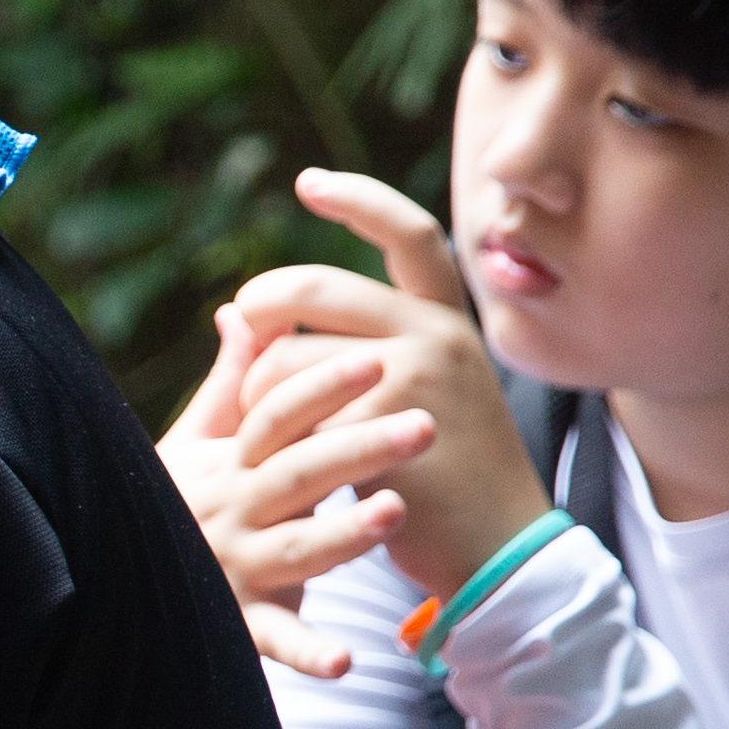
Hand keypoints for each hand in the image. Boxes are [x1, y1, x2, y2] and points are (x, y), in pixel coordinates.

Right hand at [158, 297, 431, 678]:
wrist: (114, 584)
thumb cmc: (171, 503)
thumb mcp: (196, 442)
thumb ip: (232, 381)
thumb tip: (243, 309)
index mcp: (231, 464)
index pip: (277, 416)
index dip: (322, 387)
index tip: (375, 359)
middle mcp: (233, 510)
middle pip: (299, 473)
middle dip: (360, 447)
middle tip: (424, 424)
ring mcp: (234, 567)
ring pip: (294, 549)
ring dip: (342, 535)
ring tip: (394, 511)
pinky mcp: (240, 623)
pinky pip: (275, 640)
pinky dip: (305, 652)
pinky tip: (346, 660)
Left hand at [211, 169, 551, 612]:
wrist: (496, 547)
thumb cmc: (442, 474)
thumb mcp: (407, 394)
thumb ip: (342, 346)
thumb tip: (232, 310)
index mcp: (446, 320)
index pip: (409, 235)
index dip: (358, 199)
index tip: (307, 181)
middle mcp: (437, 335)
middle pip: (316, 286)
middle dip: (262, 301)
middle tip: (243, 321)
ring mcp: (415, 378)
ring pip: (287, 355)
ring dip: (256, 392)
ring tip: (271, 431)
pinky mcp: (385, 425)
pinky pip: (288, 413)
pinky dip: (267, 438)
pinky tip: (282, 465)